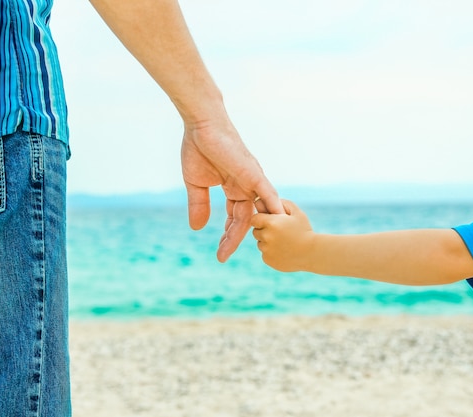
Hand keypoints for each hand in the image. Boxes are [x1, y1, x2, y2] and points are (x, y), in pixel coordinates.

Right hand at [181, 117, 282, 261]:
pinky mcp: (253, 172)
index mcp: (234, 188)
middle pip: (246, 219)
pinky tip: (276, 223)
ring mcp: (251, 179)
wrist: (200, 124)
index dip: (228, 236)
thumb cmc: (198, 148)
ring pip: (258, 210)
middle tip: (222, 256)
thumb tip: (197, 228)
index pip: (236, 218)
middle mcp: (247, 186)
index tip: (220, 253)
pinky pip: (267, 193)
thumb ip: (199, 205)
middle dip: (234, 239)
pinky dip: (273, 207)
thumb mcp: (196, 184)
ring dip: (255, 230)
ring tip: (250, 248)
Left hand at [251, 199, 315, 271]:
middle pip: (256, 231)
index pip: (255, 219)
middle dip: (264, 230)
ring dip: (267, 242)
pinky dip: (271, 252)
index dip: (262, 219)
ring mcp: (266, 250)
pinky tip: (284, 250)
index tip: (270, 221)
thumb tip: (266, 201)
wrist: (312, 253)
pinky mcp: (268, 260)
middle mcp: (266, 236)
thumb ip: (281, 203)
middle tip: (278, 232)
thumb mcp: (296, 212)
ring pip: (260, 243)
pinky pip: (265, 254)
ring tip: (283, 242)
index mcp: (271, 223)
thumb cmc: (305, 230)